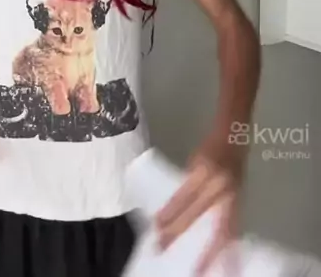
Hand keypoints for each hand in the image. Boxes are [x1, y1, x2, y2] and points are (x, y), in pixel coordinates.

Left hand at [155, 139, 244, 274]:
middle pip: (197, 213)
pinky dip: (228, 246)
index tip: (156, 228)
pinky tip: (225, 263)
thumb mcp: (195, 160)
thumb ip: (187, 184)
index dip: (170, 212)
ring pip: (220, 227)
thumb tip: (170, 211)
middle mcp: (219, 183)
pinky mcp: (241, 201)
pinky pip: (233, 228)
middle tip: (162, 247)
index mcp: (204, 169)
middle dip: (179, 231)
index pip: (184, 195)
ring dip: (210, 250)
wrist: (236, 135)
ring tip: (200, 269)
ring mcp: (232, 194)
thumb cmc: (212, 145)